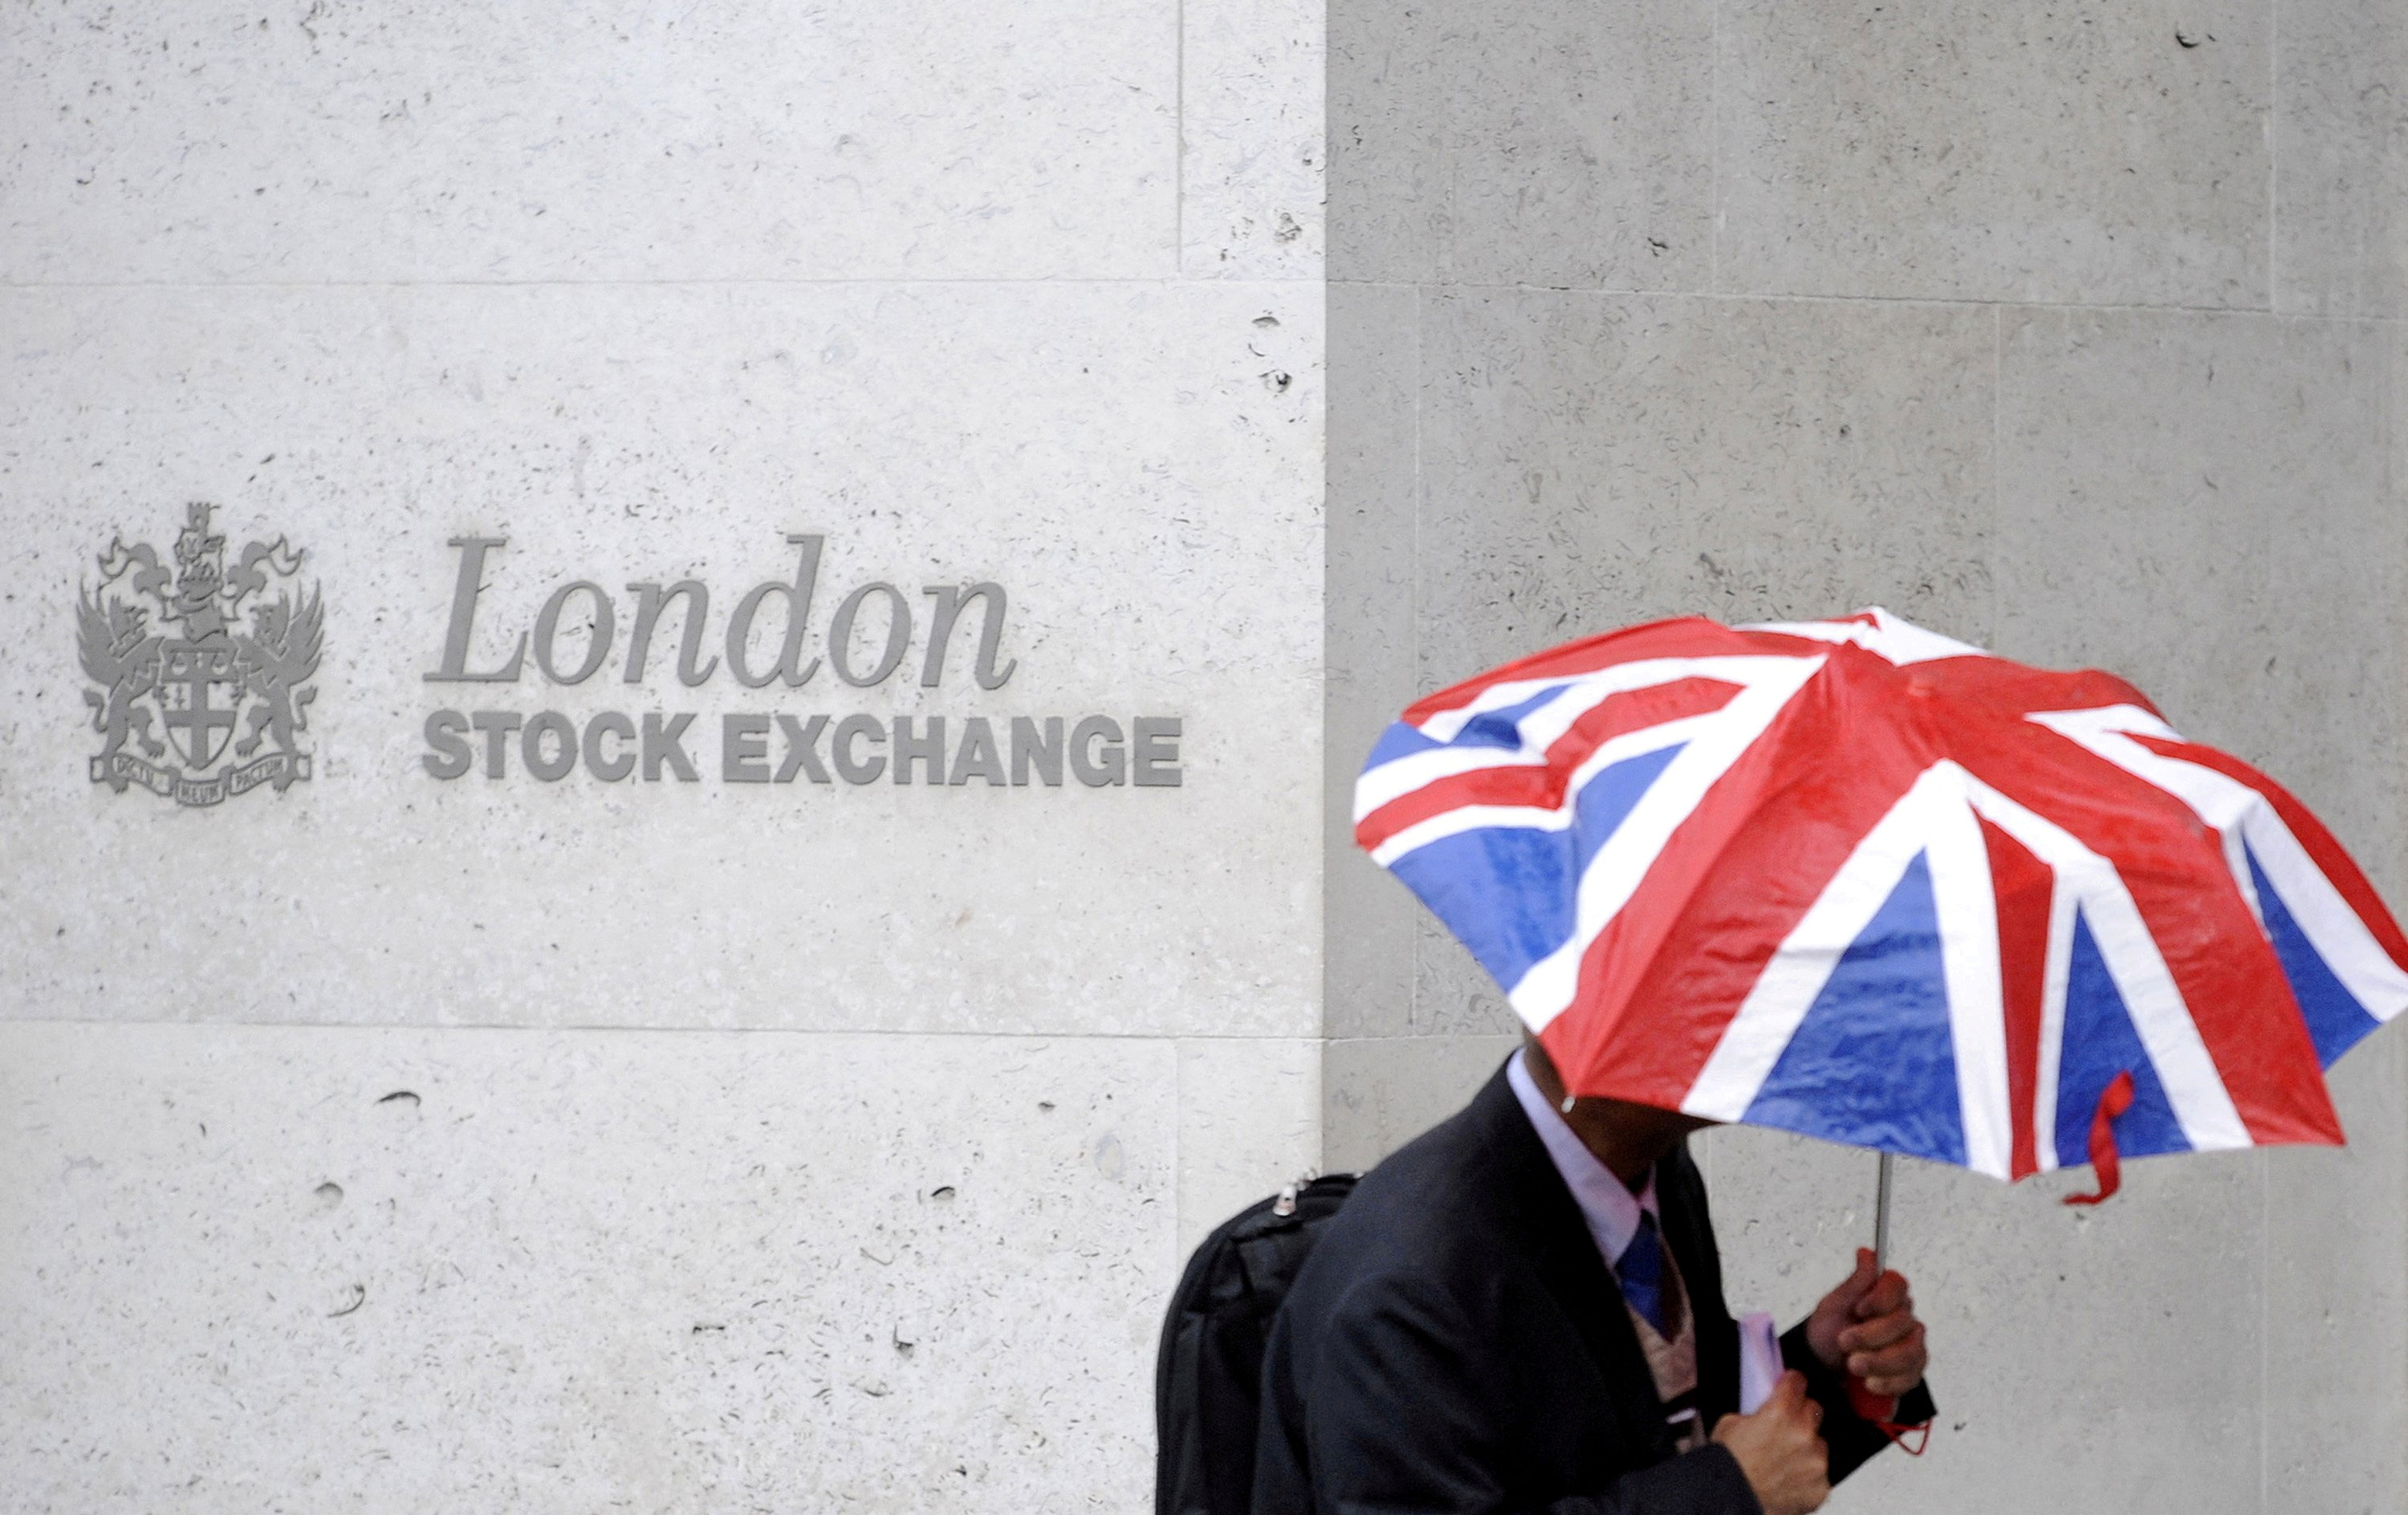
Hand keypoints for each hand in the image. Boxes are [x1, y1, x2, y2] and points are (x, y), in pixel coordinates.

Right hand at [1711, 1370, 1829, 1514]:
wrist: (1731, 1500)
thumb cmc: (1728, 1465)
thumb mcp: (1731, 1422)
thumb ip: (1759, 1410)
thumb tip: (1769, 1403)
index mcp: (1780, 1413)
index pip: (1798, 1382)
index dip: (1792, 1382)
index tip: (1792, 1384)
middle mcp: (1803, 1434)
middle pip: (1813, 1409)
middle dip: (1801, 1414)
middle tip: (1786, 1425)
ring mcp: (1815, 1461)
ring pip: (1819, 1442)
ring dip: (1807, 1446)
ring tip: (1785, 1458)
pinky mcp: (1821, 1485)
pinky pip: (1821, 1471)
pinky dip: (1808, 1473)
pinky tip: (1790, 1476)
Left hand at [1805, 1247, 1927, 1397]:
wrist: (1823, 1365)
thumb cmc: (1829, 1331)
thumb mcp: (1833, 1305)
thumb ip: (1855, 1282)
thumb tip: (1867, 1253)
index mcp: (1885, 1296)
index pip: (1897, 1286)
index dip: (1880, 1299)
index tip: (1859, 1310)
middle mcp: (1904, 1318)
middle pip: (1901, 1322)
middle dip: (1869, 1336)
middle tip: (1844, 1342)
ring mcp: (1912, 1345)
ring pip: (1909, 1352)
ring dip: (1878, 1361)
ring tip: (1853, 1365)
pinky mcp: (1912, 1372)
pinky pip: (1910, 1377)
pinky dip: (1887, 1382)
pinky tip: (1870, 1383)